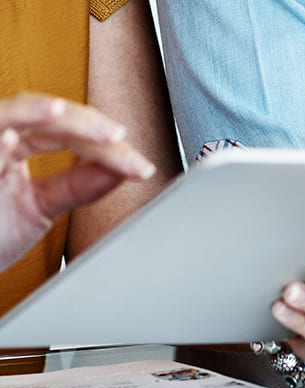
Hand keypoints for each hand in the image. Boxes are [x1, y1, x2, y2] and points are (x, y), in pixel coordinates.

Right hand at [0, 93, 155, 271]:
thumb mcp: (41, 206)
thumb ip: (78, 186)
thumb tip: (122, 171)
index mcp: (19, 144)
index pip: (71, 135)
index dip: (107, 149)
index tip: (140, 167)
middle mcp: (0, 137)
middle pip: (52, 120)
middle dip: (92, 131)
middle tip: (126, 148)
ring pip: (14, 114)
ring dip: (49, 116)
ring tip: (88, 126)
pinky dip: (0, 134)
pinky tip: (12, 139)